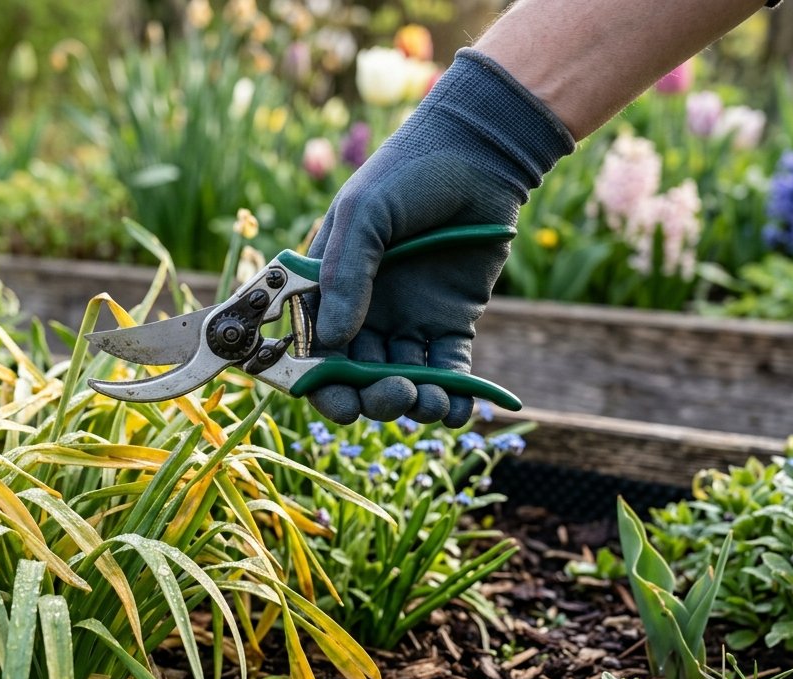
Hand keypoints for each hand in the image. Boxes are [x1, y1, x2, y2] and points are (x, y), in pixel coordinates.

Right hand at [307, 49, 572, 425]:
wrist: (479, 154)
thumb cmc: (408, 174)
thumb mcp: (363, 214)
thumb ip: (344, 274)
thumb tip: (332, 340)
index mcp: (328, 289)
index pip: (313, 350)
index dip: (320, 383)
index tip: (339, 401)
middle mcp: (363, 312)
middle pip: (357, 375)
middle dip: (371, 397)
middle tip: (393, 394)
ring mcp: (408, 319)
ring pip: (401, 379)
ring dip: (411, 401)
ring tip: (427, 400)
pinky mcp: (452, 322)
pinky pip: (447, 372)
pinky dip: (451, 397)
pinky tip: (457, 410)